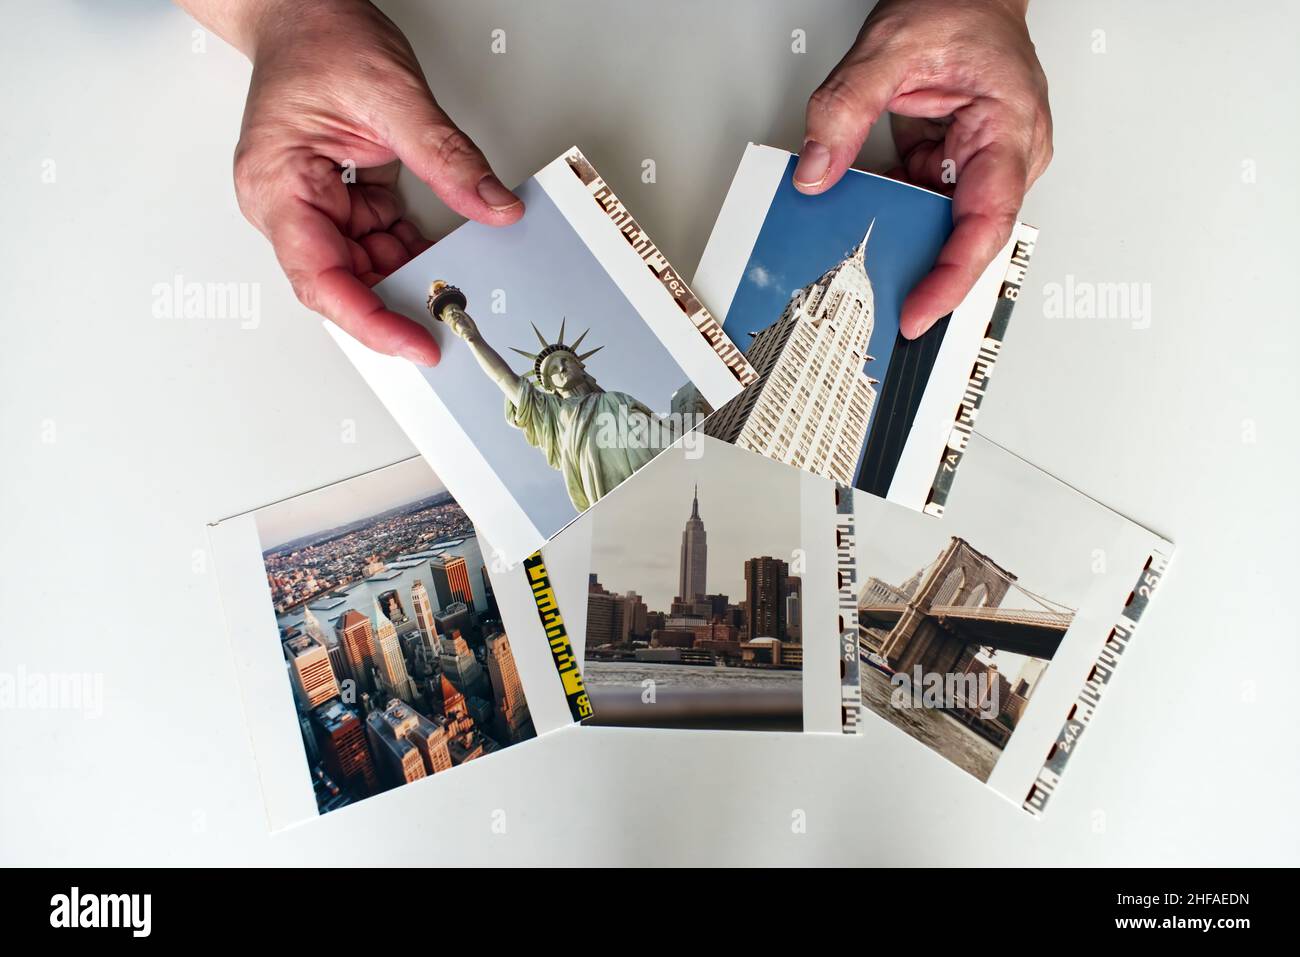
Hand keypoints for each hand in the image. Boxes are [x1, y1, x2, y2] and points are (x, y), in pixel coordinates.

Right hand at [181, 0, 523, 364]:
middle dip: (397, 299)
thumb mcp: (394, 94)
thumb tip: (492, 206)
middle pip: (343, 280)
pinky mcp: (341, 197)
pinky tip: (442, 249)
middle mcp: (288, 203)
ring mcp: (314, 203)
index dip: (369, 320)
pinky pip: (378, 239)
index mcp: (278, 185)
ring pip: (365, 265)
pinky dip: (411, 245)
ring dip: (410, 271)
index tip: (415, 342)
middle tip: (452, 317)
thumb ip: (447, 157)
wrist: (303, 7)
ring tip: (455, 276)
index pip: (321, 278)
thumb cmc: (319, 36)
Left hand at [794, 0, 1051, 338]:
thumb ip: (846, 109)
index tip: (920, 309)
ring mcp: (980, 160)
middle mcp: (1006, 153)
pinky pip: (922, 199)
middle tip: (876, 299)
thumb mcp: (890, 47)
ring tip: (860, 249)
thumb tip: (817, 168)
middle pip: (964, 234)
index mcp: (1010, 129)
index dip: (952, 277)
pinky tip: (864, 208)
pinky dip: (892, 206)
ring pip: (939, 221)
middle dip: (919, 266)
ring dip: (898, 231)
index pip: (986, 222)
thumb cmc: (957, 4)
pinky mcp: (954, 161)